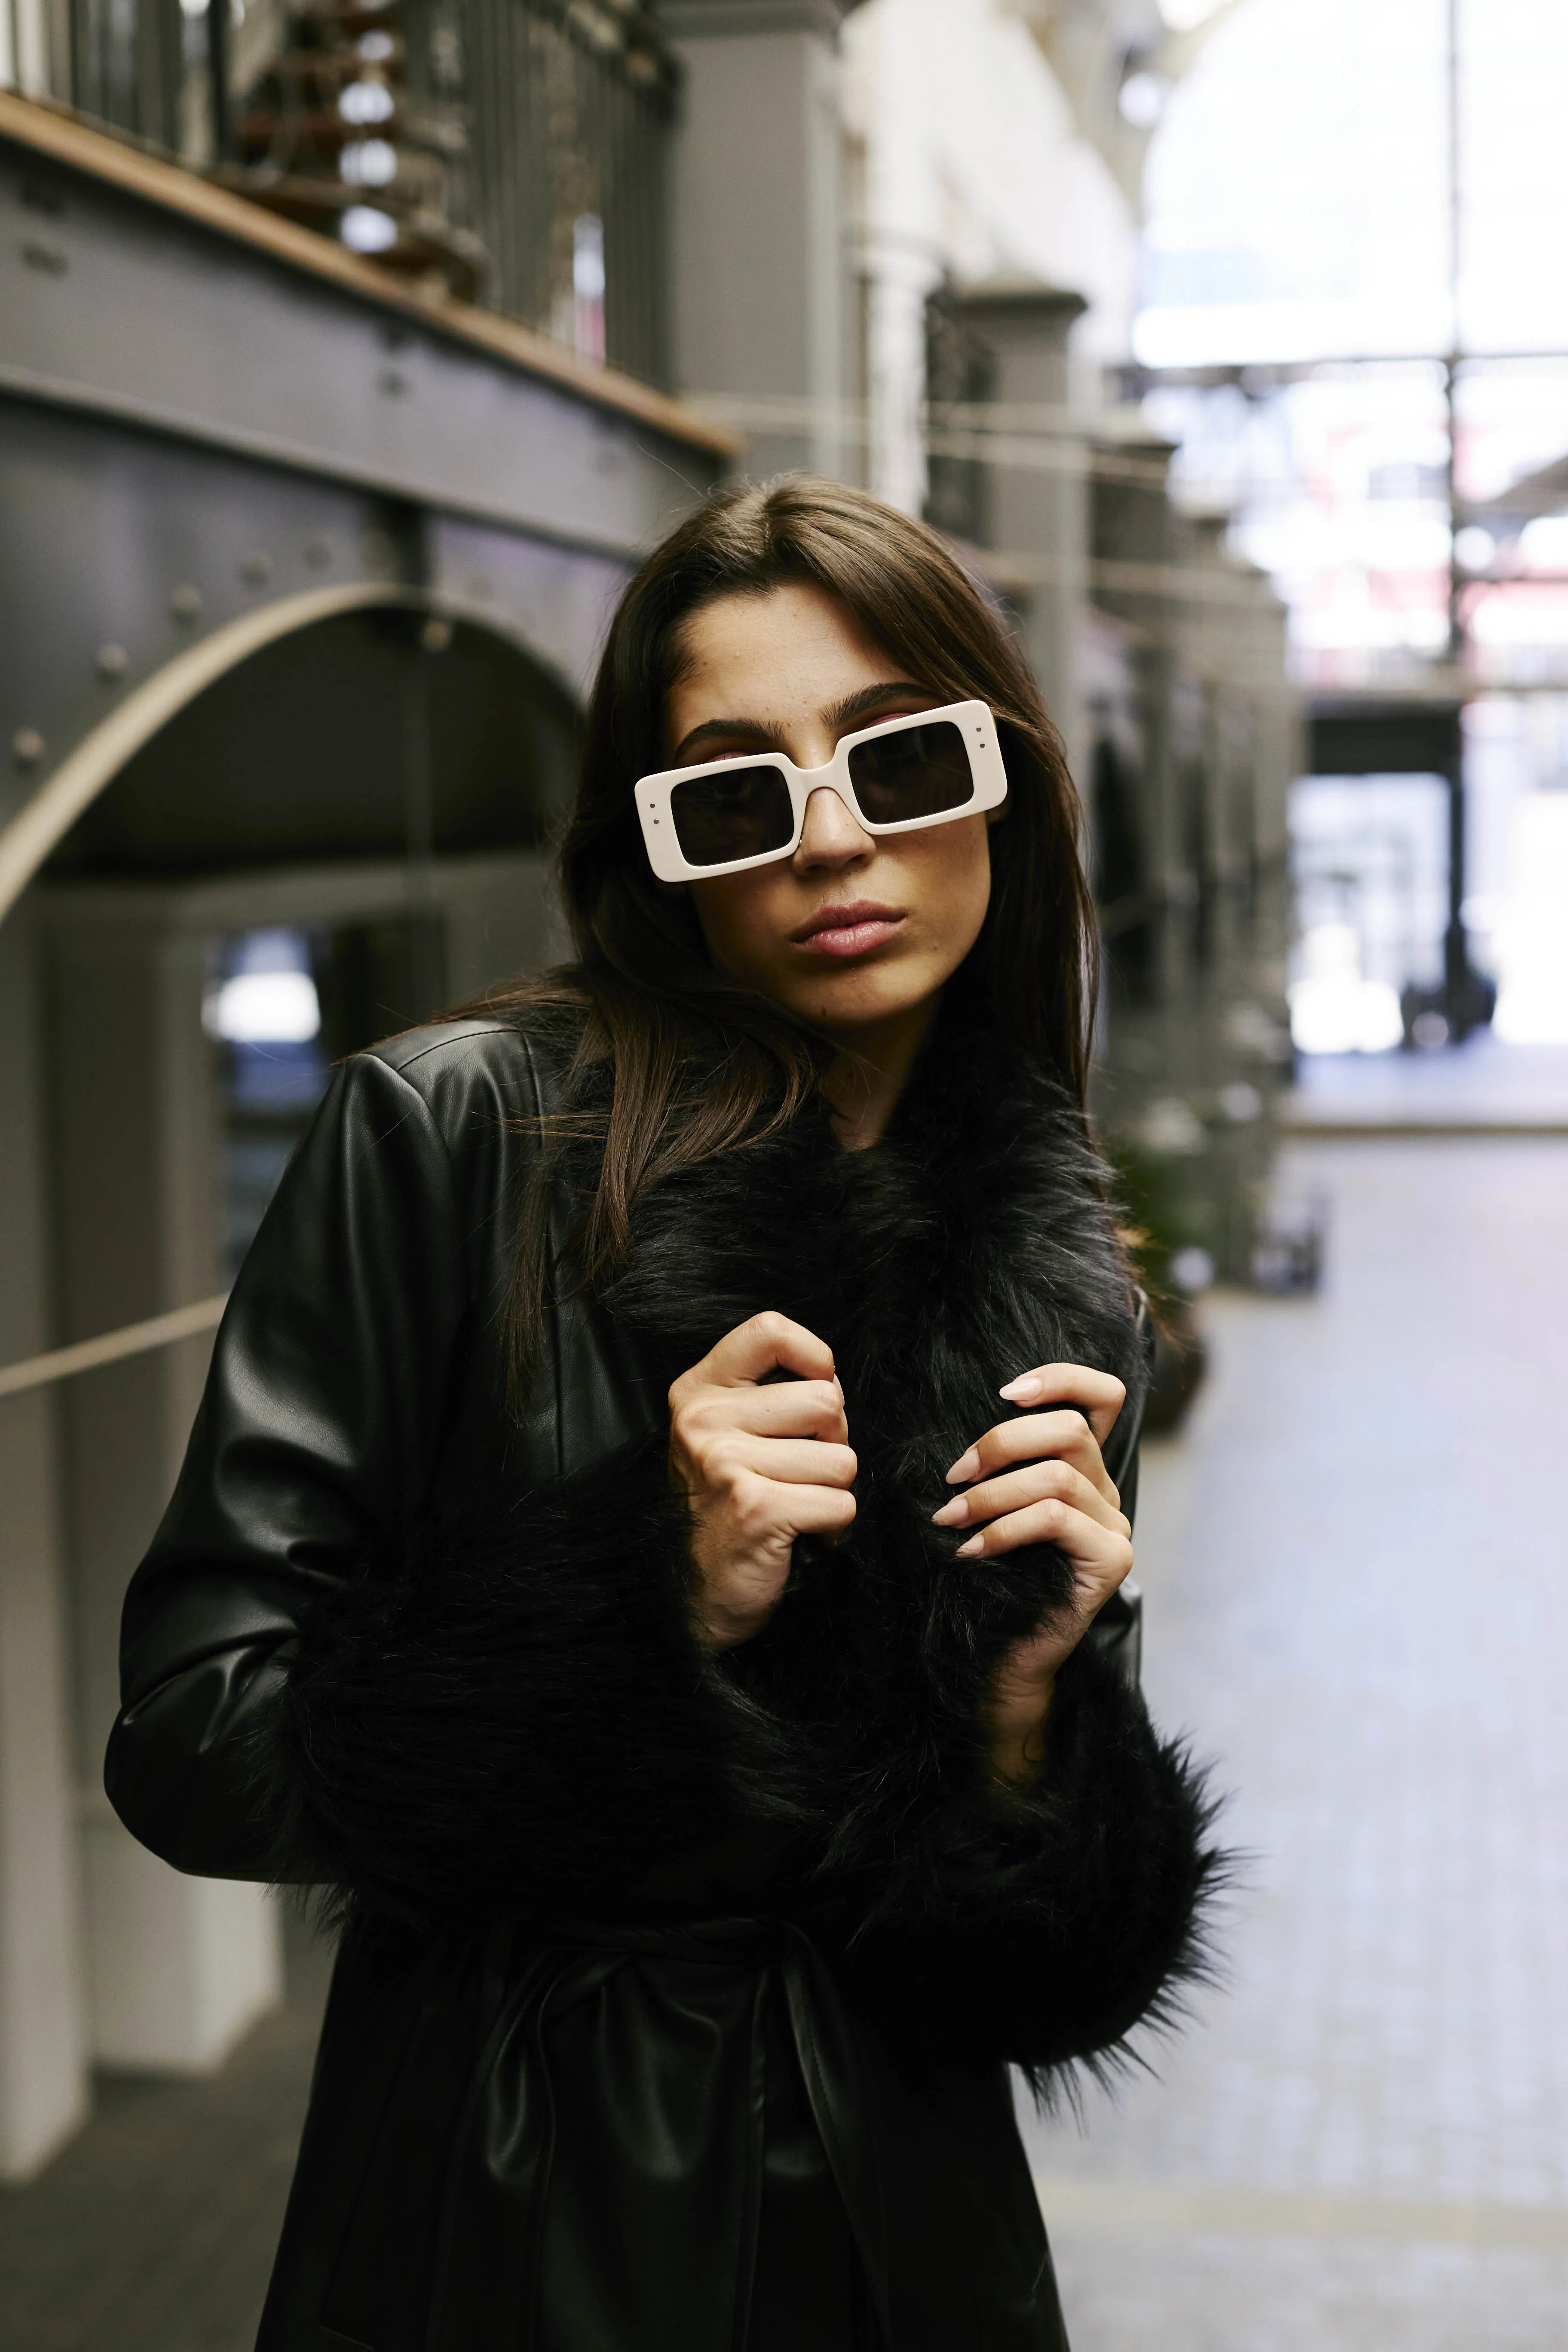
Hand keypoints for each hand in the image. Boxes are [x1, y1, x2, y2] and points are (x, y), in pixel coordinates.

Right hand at [668, 1312, 856, 1650]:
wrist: (696, 1594)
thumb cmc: (728, 1507)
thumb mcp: (731, 1434)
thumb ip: (770, 1395)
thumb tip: (829, 1379)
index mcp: (697, 1391)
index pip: (767, 1330)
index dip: (814, 1356)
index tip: (816, 1384)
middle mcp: (703, 1420)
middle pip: (825, 1399)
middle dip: (832, 1440)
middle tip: (799, 1472)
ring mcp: (725, 1463)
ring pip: (840, 1457)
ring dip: (831, 1489)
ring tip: (793, 1504)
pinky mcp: (755, 1508)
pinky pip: (841, 1503)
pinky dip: (833, 1525)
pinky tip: (798, 1533)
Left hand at [931, 1363, 1132, 1782]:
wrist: (999, 1656)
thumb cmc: (984, 1577)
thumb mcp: (986, 1504)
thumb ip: (993, 1462)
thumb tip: (954, 1423)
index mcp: (1082, 1469)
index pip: (1103, 1396)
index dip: (1061, 1378)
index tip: (1004, 1391)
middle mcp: (1106, 1493)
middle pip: (1071, 1430)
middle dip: (1001, 1442)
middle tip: (953, 1476)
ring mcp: (1115, 1528)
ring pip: (1059, 1477)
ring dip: (992, 1494)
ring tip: (950, 1517)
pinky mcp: (1111, 1562)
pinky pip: (1057, 1519)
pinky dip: (1006, 1528)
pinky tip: (972, 1548)